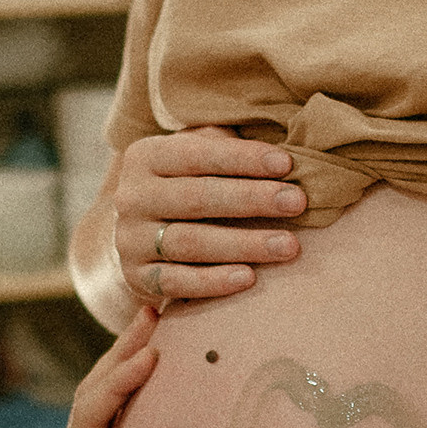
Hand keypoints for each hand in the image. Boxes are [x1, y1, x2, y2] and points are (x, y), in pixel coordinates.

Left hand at [20, 311, 172, 427]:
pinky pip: (129, 425)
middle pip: (97, 393)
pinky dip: (149, 391)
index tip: (150, 355)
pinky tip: (178, 374)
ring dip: (135, 360)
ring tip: (169, 320)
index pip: (88, 418)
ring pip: (112, 402)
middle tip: (160, 307)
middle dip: (125, 349)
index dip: (116, 384)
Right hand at [114, 127, 307, 306]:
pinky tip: (250, 278)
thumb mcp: (197, 155)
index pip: (197, 154)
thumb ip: (225, 145)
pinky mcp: (137, 278)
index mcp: (145, 157)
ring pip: (190, 242)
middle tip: (297, 202)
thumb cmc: (189, 186)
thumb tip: (281, 153)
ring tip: (288, 245)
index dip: (242, 159)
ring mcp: (130, 240)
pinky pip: (177, 282)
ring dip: (243, 244)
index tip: (286, 164)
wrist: (143, 237)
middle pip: (196, 198)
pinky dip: (214, 282)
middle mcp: (131, 197)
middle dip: (251, 199)